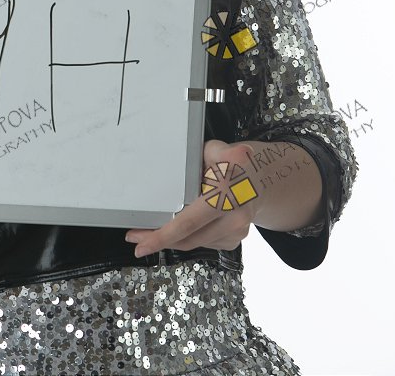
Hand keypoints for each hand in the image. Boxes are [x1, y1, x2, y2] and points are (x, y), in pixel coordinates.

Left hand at [124, 139, 260, 258]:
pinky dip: (189, 237)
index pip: (189, 222)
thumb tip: (241, 152)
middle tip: (137, 238)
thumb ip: (223, 152)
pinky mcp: (233, 240)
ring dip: (172, 240)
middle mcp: (234, 218)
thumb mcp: (220, 151)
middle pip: (188, 238)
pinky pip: (204, 243)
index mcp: (227, 196)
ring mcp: (236, 233)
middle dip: (159, 240)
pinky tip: (181, 226)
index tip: (142, 244)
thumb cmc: (230, 163)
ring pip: (195, 243)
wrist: (258, 181)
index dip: (162, 236)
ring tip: (153, 230)